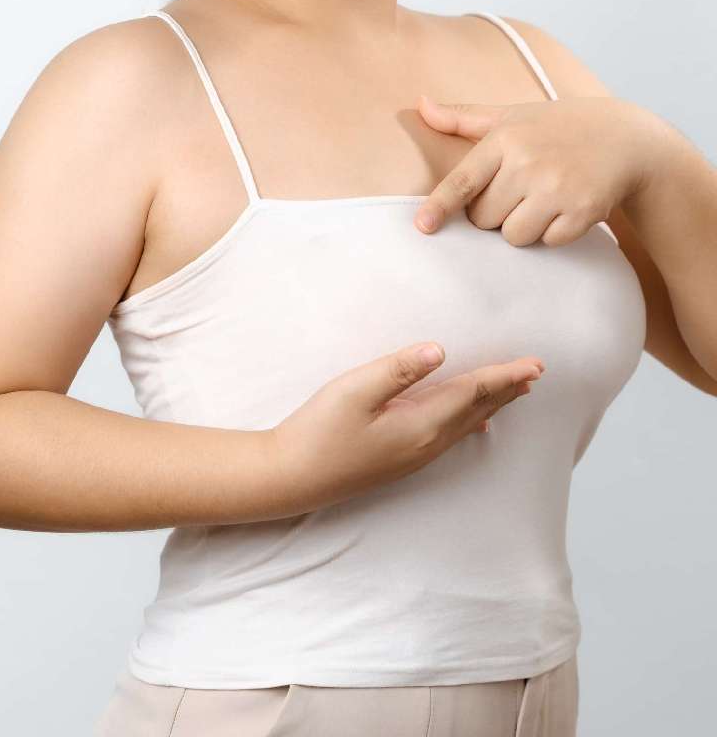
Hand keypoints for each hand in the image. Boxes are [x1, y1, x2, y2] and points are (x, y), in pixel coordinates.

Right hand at [268, 342, 544, 514]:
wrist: (291, 477)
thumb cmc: (318, 430)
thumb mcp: (355, 389)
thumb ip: (399, 369)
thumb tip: (440, 350)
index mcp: (420, 424)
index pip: (472, 393)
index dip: (504, 376)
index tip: (535, 364)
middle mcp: (426, 444)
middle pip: (477, 410)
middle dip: (507, 389)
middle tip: (536, 372)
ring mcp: (414, 455)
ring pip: (467, 424)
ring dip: (493, 404)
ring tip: (516, 391)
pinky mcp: (402, 459)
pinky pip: (451, 436)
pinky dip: (471, 422)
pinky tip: (476, 424)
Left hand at [414, 92, 658, 246]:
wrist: (626, 139)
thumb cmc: (558, 126)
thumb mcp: (512, 115)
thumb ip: (464, 117)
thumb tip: (420, 105)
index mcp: (506, 139)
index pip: (464, 180)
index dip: (440, 206)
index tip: (423, 226)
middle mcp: (529, 163)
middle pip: (484, 218)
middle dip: (494, 212)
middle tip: (518, 190)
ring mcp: (557, 189)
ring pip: (513, 236)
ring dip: (521, 227)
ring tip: (541, 199)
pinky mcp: (582, 212)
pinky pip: (547, 243)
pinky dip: (552, 232)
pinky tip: (565, 207)